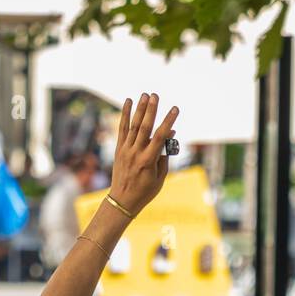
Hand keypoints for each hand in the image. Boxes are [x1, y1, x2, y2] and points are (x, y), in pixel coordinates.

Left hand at [109, 93, 178, 216]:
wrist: (123, 200)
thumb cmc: (145, 191)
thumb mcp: (160, 177)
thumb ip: (164, 155)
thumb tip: (170, 134)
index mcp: (148, 161)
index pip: (160, 137)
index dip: (168, 122)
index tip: (175, 109)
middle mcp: (136, 153)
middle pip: (144, 127)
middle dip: (151, 110)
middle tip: (155, 95)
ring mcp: (126, 150)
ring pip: (133, 126)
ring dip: (140, 109)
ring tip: (145, 95)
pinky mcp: (119, 149)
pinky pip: (122, 129)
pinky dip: (124, 115)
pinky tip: (128, 102)